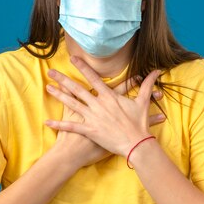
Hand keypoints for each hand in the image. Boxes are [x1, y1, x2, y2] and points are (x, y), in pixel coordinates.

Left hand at [45, 56, 162, 157]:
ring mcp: (92, 117)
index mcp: (109, 97)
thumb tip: (157, 71)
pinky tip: (47, 122)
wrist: (137, 144)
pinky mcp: (89, 130)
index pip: (93, 78)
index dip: (83, 67)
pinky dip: (59, 125)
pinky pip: (71, 127)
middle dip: (63, 79)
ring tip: (47, 88)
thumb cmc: (139, 124)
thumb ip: (147, 85)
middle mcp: (98, 104)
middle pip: (77, 89)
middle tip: (51, 71)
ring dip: (58, 96)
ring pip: (71, 104)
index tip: (73, 59)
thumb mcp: (143, 102)